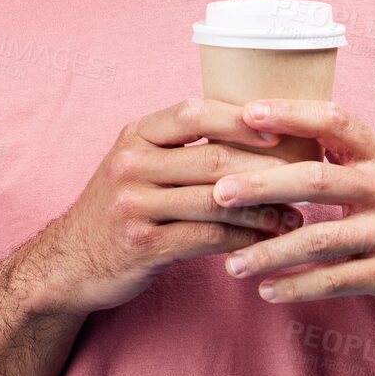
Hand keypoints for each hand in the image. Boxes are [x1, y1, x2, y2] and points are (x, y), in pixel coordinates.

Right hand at [42, 98, 304, 315]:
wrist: (67, 263)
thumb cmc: (121, 208)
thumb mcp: (138, 164)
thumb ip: (183, 146)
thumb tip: (258, 132)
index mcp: (137, 135)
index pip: (194, 112)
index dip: (240, 117)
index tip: (282, 126)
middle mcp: (131, 164)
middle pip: (213, 158)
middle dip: (267, 169)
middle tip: (307, 177)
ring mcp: (133, 204)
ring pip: (215, 201)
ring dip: (264, 210)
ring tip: (296, 215)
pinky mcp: (141, 244)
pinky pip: (207, 238)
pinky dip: (244, 239)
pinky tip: (267, 241)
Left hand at [211, 99, 374, 319]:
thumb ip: (341, 151)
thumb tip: (271, 127)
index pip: (335, 120)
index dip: (292, 114)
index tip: (247, 113)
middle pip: (317, 180)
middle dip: (264, 185)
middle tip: (220, 192)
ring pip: (321, 239)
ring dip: (271, 252)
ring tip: (231, 263)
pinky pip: (337, 280)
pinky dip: (298, 287)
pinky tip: (267, 291)